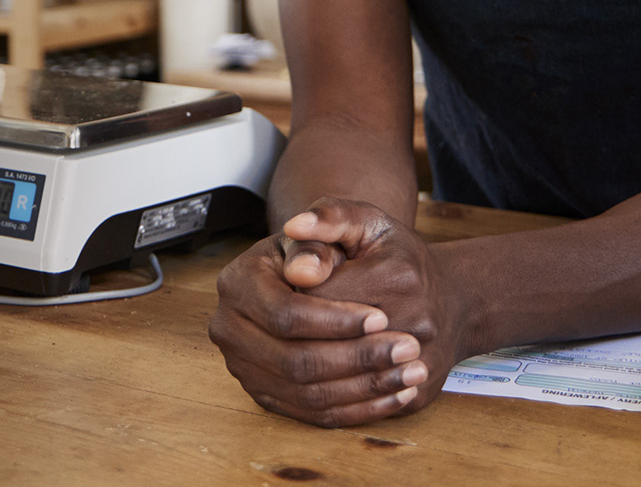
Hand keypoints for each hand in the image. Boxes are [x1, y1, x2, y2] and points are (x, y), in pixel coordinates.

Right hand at [209, 222, 429, 426]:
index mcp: (238, 281)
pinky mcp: (266, 395)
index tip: (382, 317)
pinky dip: (358, 410)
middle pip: (295, 360)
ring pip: (306, 393)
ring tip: (410, 374)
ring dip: (364, 388)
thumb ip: (327, 227)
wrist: (325, 279)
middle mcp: (230, 328)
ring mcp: (244, 367)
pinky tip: (396, 395)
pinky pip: (313, 415)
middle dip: (357, 358)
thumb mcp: (338, 226)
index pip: (286, 313)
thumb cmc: (333, 249)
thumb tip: (307, 272)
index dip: (335, 320)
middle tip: (407, 349)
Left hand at [290, 198, 473, 418]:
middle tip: (290, 320)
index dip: (293, 293)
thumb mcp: (368, 223)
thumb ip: (329, 218)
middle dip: (299, 331)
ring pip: (341, 380)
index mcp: (397, 276)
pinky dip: (333, 394)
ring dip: (311, 366)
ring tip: (302, 346)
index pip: (315, 296)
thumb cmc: (398, 257)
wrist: (454, 301)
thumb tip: (292, 227)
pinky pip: (362, 405)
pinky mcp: (418, 397)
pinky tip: (319, 377)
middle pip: (326, 342)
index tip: (290, 285)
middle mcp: (417, 323)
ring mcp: (420, 364)